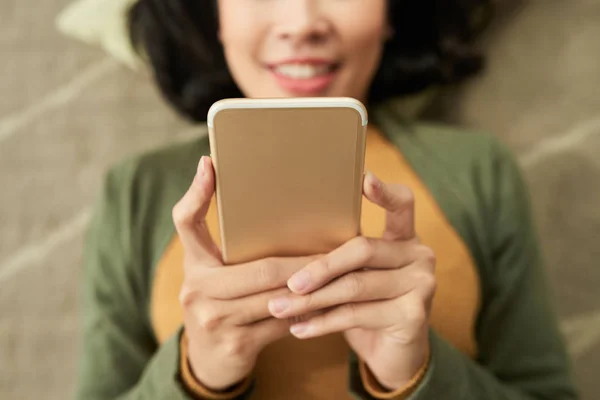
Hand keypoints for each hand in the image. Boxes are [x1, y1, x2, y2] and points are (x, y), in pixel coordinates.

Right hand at [174, 156, 314, 389]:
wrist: (208, 361)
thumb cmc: (220, 303)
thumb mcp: (214, 273)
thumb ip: (227, 246)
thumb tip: (258, 201)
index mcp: (194, 264)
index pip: (186, 222)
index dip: (197, 193)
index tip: (210, 163)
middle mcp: (196, 289)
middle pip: (259, 268)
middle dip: (302, 263)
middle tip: (335, 251)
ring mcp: (214, 319)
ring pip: (276, 296)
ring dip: (311, 287)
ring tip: (339, 274)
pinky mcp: (235, 344)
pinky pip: (282, 324)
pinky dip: (307, 313)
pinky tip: (327, 304)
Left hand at [267, 172, 435, 390]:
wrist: (395, 355)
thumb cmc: (368, 309)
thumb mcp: (356, 279)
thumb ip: (339, 261)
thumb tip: (284, 251)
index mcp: (405, 239)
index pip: (403, 204)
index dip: (385, 191)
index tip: (363, 178)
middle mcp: (419, 256)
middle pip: (363, 249)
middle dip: (320, 267)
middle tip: (288, 282)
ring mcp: (421, 284)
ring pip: (355, 286)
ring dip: (312, 299)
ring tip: (280, 307)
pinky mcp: (414, 314)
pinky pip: (357, 315)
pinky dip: (322, 323)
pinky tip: (299, 328)